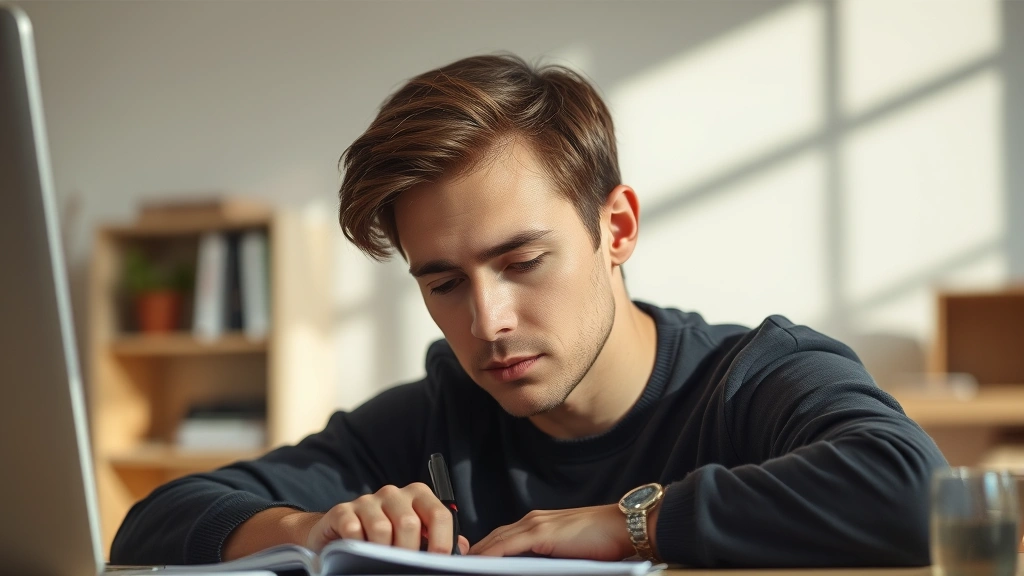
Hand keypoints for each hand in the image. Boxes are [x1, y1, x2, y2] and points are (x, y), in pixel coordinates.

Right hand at [305, 483, 469, 553]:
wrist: (343, 531)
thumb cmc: (388, 534)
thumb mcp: (416, 535)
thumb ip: (439, 540)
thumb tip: (462, 550)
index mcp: (418, 496)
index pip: (439, 513)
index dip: (442, 540)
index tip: (439, 561)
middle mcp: (393, 493)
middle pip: (409, 523)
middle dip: (409, 552)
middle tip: (404, 566)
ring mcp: (367, 501)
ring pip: (382, 529)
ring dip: (383, 552)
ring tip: (381, 561)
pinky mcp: (343, 512)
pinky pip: (353, 530)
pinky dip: (359, 546)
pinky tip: (359, 552)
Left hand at [469, 504, 634, 559]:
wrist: (623, 526)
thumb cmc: (603, 540)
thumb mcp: (566, 551)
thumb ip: (545, 557)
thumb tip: (530, 567)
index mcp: (538, 524)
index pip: (502, 538)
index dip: (485, 550)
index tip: (471, 563)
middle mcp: (533, 521)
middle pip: (494, 538)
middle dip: (476, 553)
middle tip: (460, 567)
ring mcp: (536, 525)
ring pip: (497, 540)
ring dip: (479, 554)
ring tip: (463, 567)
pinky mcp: (542, 533)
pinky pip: (507, 545)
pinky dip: (491, 554)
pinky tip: (479, 563)